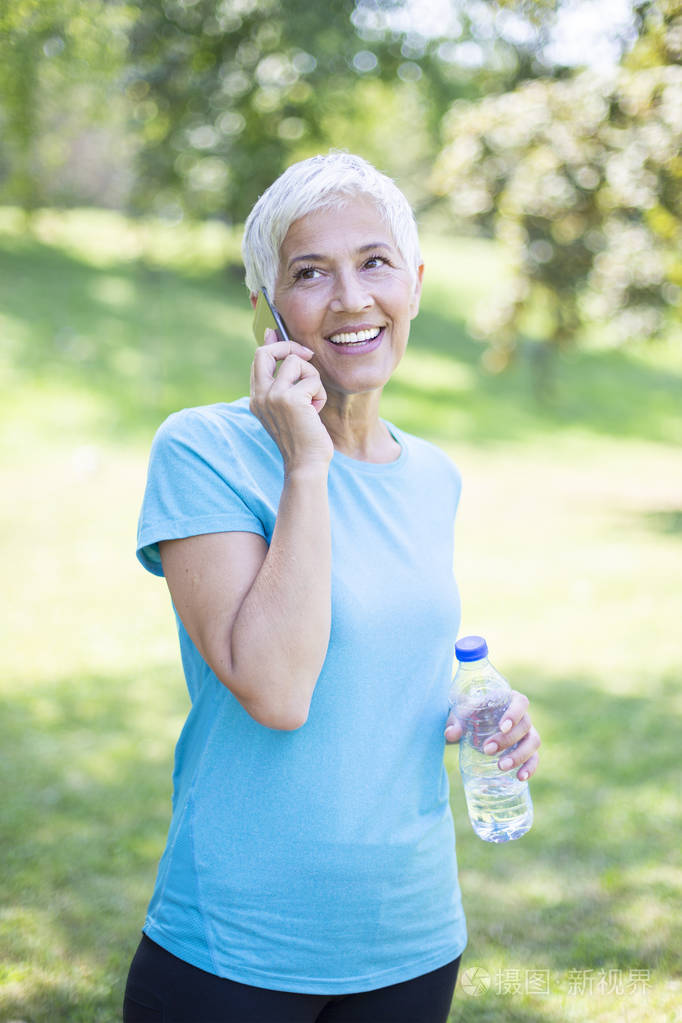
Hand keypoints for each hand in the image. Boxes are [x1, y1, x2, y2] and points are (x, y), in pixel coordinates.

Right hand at [250, 329, 333, 471]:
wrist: (305, 464)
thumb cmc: (302, 438)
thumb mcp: (289, 408)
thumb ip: (284, 383)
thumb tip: (286, 360)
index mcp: (257, 398)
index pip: (259, 358)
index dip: (272, 343)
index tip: (278, 332)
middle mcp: (260, 395)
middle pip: (268, 352)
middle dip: (290, 347)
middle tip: (307, 356)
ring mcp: (272, 396)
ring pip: (297, 362)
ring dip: (313, 380)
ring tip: (312, 402)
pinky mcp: (290, 399)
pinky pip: (312, 380)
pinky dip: (320, 395)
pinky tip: (315, 413)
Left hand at [445, 689, 540, 781]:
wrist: (473, 726)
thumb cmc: (470, 715)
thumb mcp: (461, 715)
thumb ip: (454, 722)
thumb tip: (450, 735)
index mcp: (509, 700)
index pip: (521, 702)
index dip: (515, 714)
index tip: (502, 727)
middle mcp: (523, 716)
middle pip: (525, 726)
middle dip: (507, 740)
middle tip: (487, 750)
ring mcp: (527, 733)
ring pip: (533, 742)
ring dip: (519, 755)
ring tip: (501, 766)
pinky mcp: (527, 750)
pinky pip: (534, 758)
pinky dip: (530, 768)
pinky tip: (521, 777)